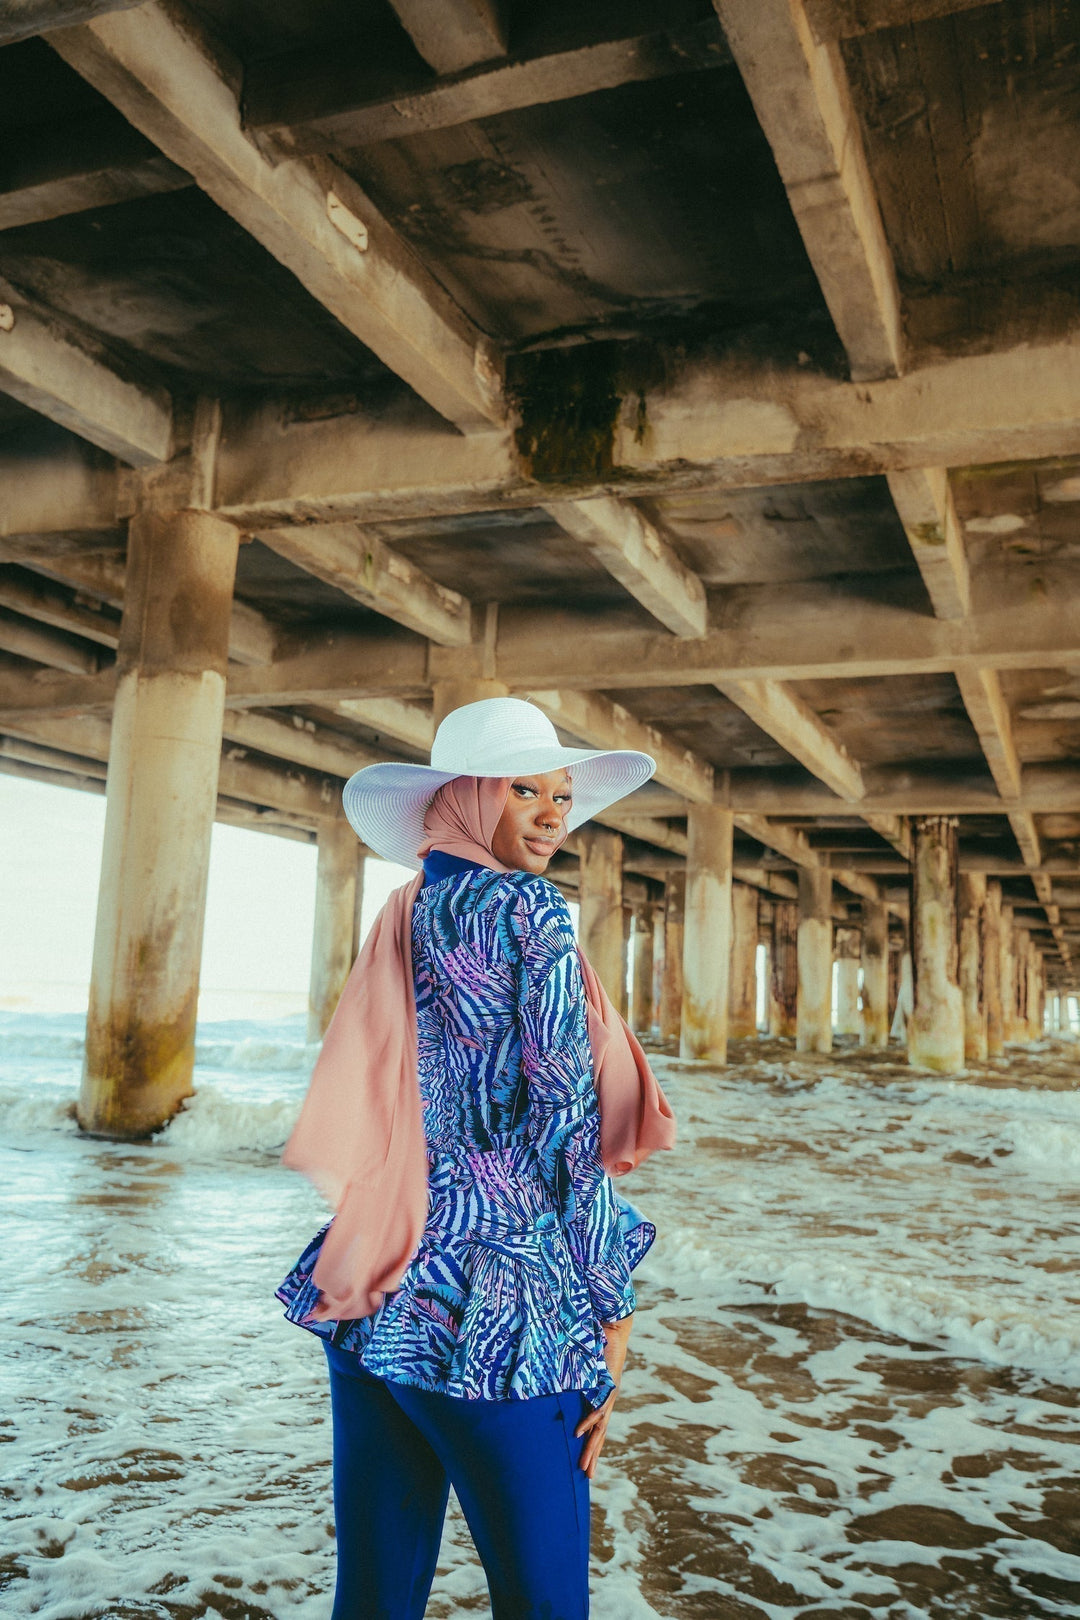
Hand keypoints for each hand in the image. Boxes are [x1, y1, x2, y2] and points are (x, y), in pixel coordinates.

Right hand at [575, 1313, 632, 1477]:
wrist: (614, 1329)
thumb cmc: (599, 1345)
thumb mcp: (584, 1367)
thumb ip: (575, 1376)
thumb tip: (555, 1379)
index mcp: (601, 1399)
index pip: (597, 1427)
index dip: (592, 1445)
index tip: (586, 1462)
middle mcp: (606, 1400)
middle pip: (600, 1434)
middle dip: (592, 1455)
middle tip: (587, 1476)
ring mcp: (609, 1395)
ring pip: (600, 1427)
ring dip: (591, 1447)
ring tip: (584, 1466)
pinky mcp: (609, 1386)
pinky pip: (597, 1407)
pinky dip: (588, 1420)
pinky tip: (580, 1433)